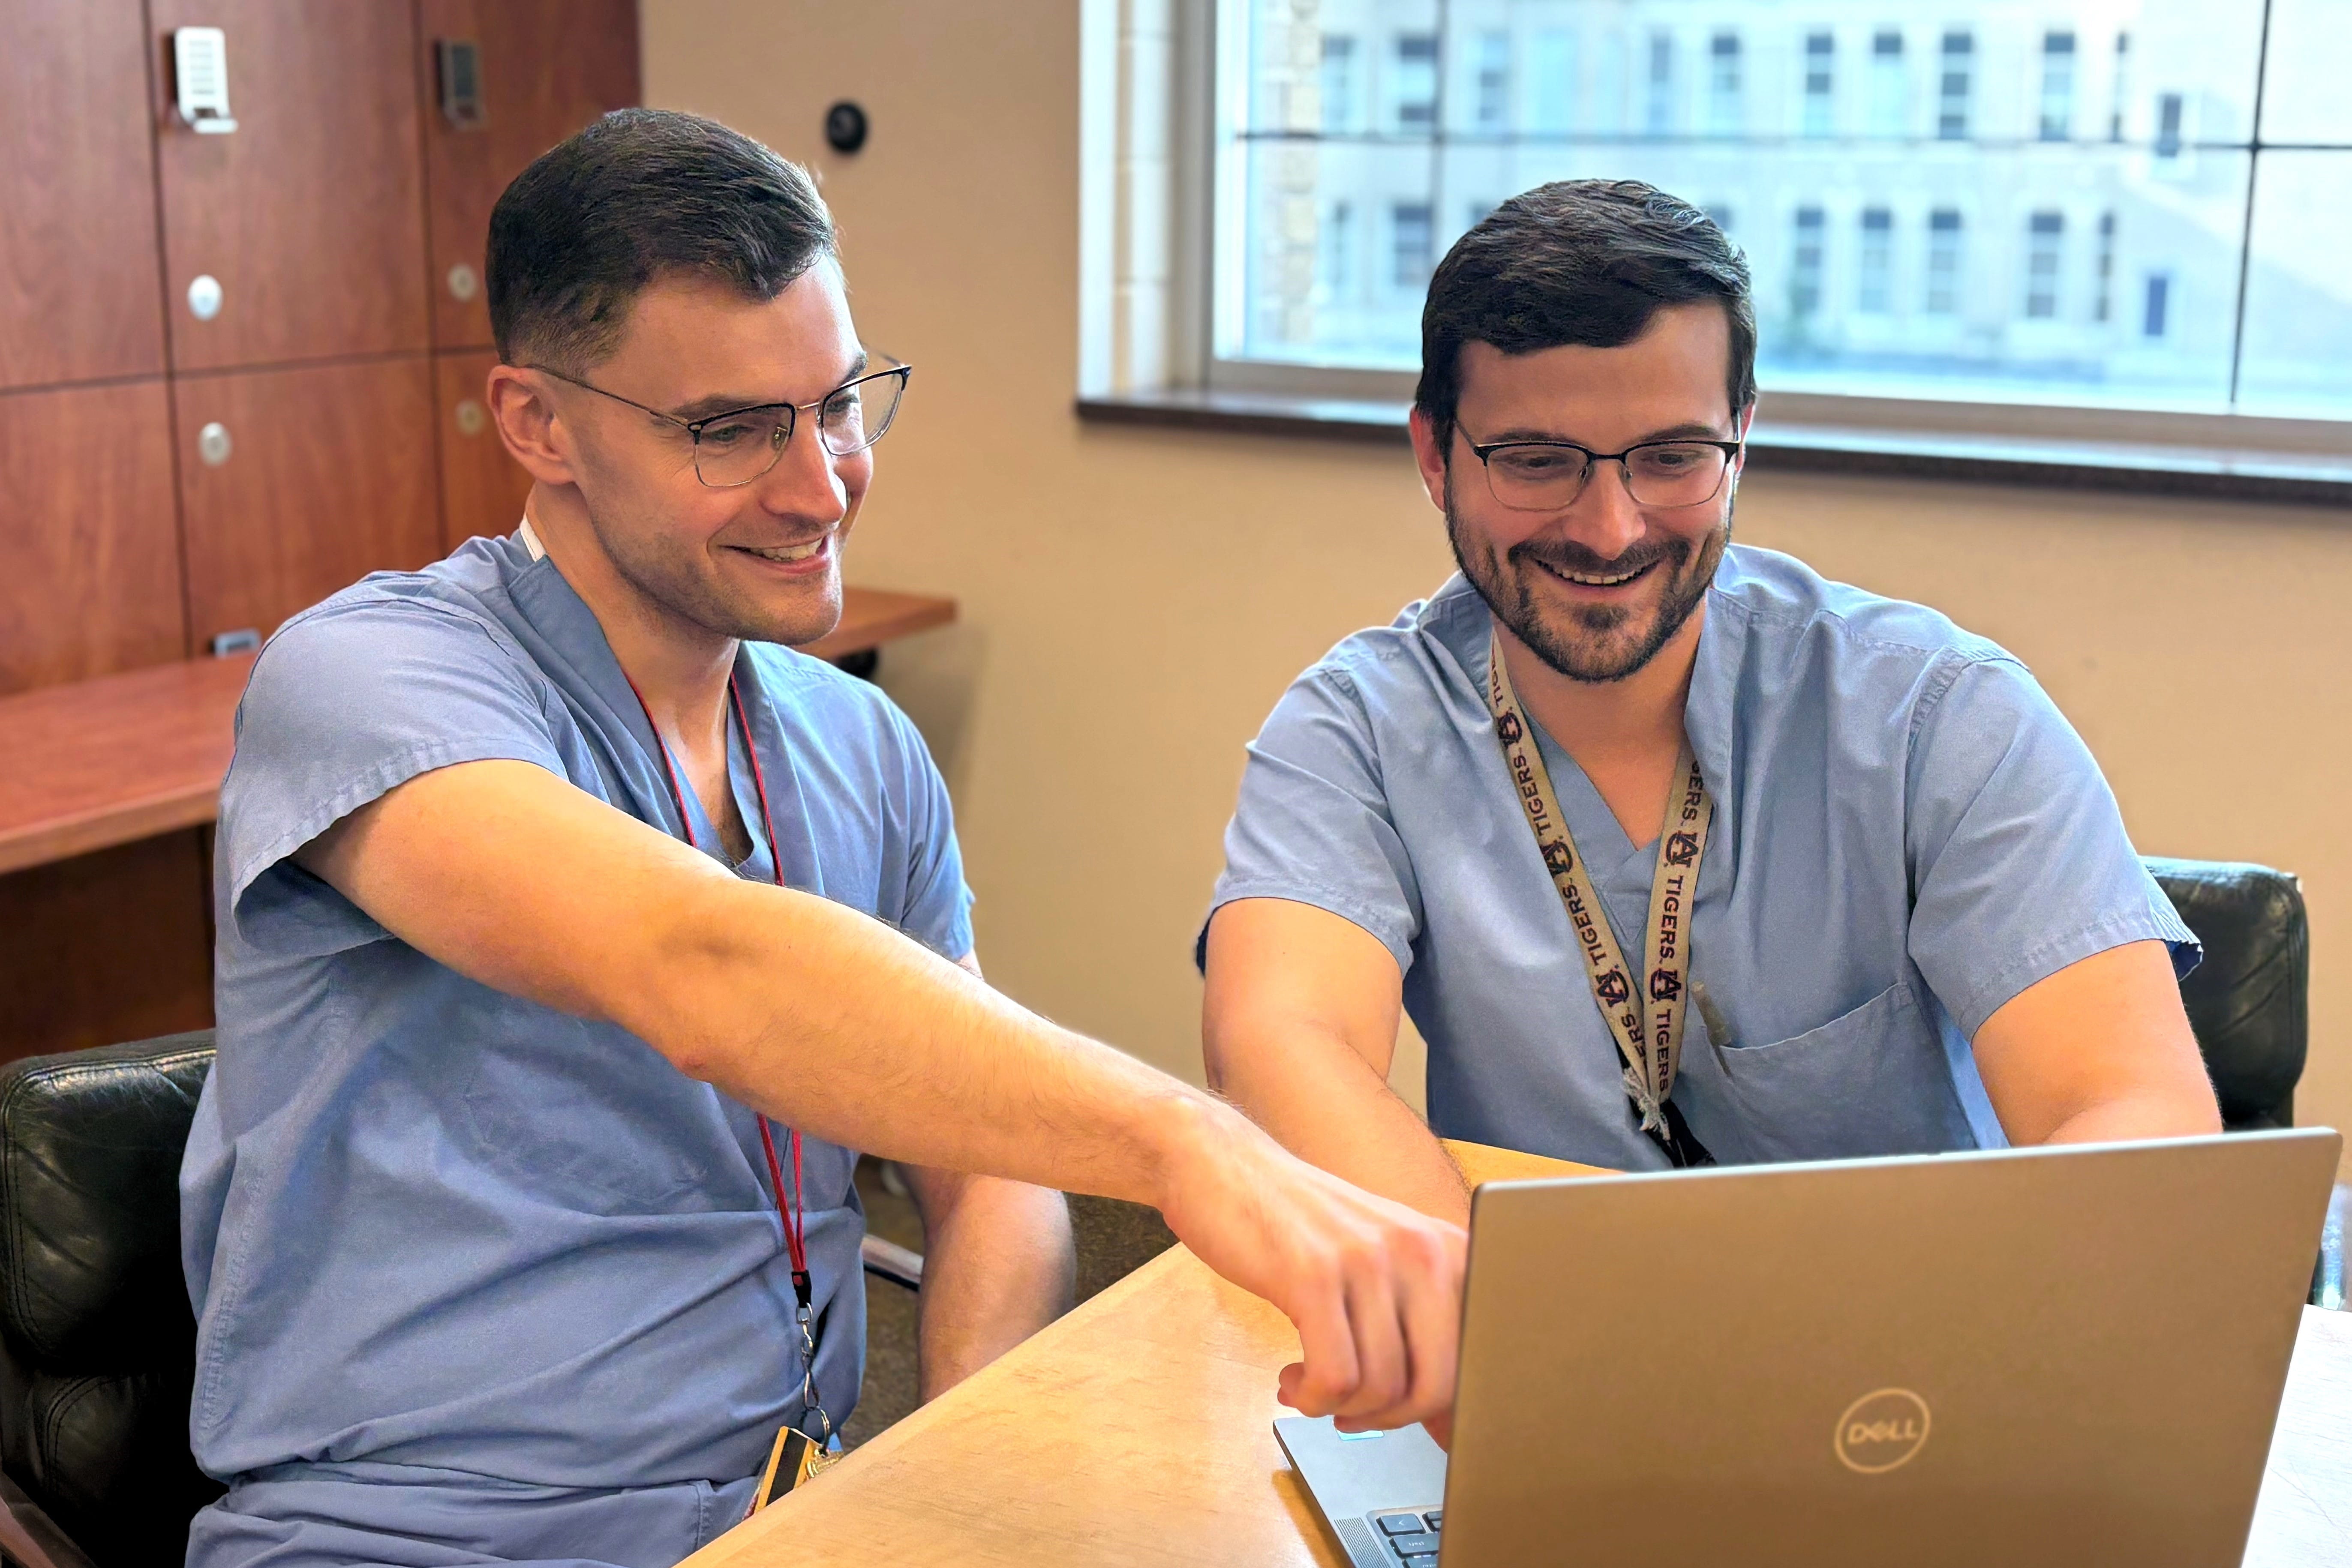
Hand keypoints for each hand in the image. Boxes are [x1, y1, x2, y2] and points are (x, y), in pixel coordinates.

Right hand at [1152, 1099, 1466, 1434]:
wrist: (1221, 1163)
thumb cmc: (1298, 1223)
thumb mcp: (1379, 1259)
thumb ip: (1421, 1319)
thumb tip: (1448, 1416)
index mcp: (1447, 1247)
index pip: (1480, 1355)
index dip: (1445, 1406)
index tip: (1406, 1415)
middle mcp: (1420, 1249)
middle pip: (1436, 1385)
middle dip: (1391, 1417)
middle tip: (1354, 1412)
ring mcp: (1367, 1260)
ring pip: (1380, 1388)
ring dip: (1339, 1408)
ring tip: (1311, 1386)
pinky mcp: (1312, 1275)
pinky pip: (1333, 1378)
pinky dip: (1312, 1399)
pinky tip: (1292, 1379)